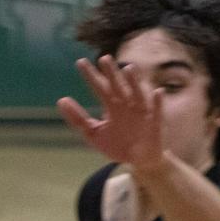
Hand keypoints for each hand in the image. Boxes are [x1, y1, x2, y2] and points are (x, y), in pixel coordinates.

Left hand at [57, 57, 164, 173]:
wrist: (139, 161)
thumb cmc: (118, 145)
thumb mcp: (94, 133)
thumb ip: (78, 118)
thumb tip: (61, 100)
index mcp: (112, 106)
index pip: (100, 88)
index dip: (91, 76)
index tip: (80, 62)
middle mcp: (126, 105)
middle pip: (118, 87)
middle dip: (112, 74)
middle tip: (104, 59)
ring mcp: (141, 112)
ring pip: (138, 94)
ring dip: (134, 82)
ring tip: (129, 69)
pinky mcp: (154, 124)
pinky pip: (157, 112)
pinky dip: (158, 103)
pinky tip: (157, 92)